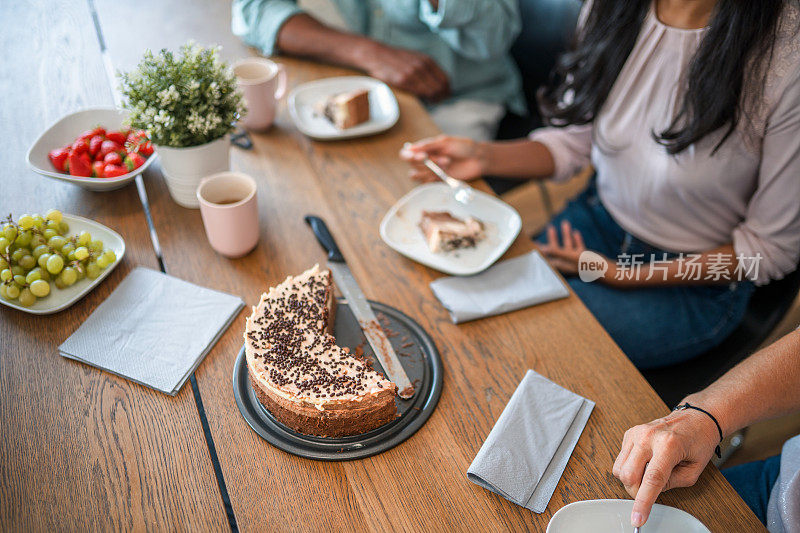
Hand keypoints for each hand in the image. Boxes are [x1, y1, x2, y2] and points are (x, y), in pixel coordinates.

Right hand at [357, 42, 449, 100]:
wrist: (377, 54)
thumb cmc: (395, 59)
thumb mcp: (415, 58)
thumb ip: (426, 68)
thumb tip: (437, 82)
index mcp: (427, 60)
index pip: (445, 79)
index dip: (446, 90)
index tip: (445, 95)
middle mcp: (422, 66)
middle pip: (440, 87)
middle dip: (441, 96)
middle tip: (438, 101)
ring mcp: (413, 73)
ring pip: (432, 91)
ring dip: (434, 99)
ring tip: (431, 101)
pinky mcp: (404, 80)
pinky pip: (420, 92)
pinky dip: (424, 98)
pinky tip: (424, 99)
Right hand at [400, 135, 485, 181]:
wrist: (478, 159)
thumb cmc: (463, 147)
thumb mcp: (445, 142)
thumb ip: (427, 145)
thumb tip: (410, 147)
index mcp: (425, 148)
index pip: (407, 153)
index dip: (410, 156)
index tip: (422, 156)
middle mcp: (426, 159)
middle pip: (411, 164)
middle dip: (424, 162)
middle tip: (440, 158)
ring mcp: (431, 170)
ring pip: (417, 174)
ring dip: (430, 169)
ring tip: (447, 162)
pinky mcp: (438, 180)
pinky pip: (426, 183)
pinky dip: (433, 178)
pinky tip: (446, 171)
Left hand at [538, 221, 590, 274]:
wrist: (609, 271)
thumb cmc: (589, 265)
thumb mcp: (572, 256)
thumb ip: (557, 253)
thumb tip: (543, 249)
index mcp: (562, 264)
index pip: (546, 257)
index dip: (539, 250)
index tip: (533, 242)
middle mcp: (567, 263)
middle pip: (556, 250)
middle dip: (553, 238)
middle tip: (549, 227)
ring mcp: (576, 261)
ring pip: (568, 246)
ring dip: (566, 235)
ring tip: (565, 222)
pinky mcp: (585, 259)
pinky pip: (578, 247)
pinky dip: (576, 240)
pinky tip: (575, 232)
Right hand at [613, 409, 720, 527]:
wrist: (695, 418)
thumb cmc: (698, 442)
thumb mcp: (693, 470)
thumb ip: (672, 484)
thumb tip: (651, 491)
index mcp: (668, 445)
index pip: (651, 479)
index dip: (643, 502)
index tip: (637, 518)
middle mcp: (648, 436)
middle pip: (628, 475)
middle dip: (637, 491)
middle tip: (652, 490)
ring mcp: (636, 433)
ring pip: (619, 469)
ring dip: (632, 479)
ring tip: (649, 473)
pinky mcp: (629, 433)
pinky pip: (620, 460)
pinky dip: (630, 467)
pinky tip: (645, 462)